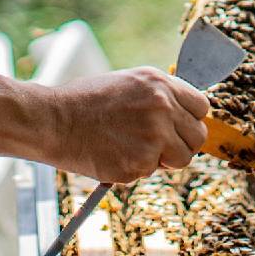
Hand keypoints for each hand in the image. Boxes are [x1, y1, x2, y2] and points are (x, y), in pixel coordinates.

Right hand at [44, 67, 210, 182]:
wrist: (53, 120)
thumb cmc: (85, 102)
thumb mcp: (128, 84)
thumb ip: (158, 97)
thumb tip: (181, 116)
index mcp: (160, 83)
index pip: (201, 106)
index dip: (191, 120)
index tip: (179, 128)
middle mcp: (162, 107)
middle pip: (198, 135)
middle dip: (182, 144)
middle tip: (160, 147)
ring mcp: (153, 136)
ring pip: (182, 158)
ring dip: (164, 160)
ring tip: (134, 151)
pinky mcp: (140, 162)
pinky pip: (151, 172)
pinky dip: (135, 170)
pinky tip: (113, 155)